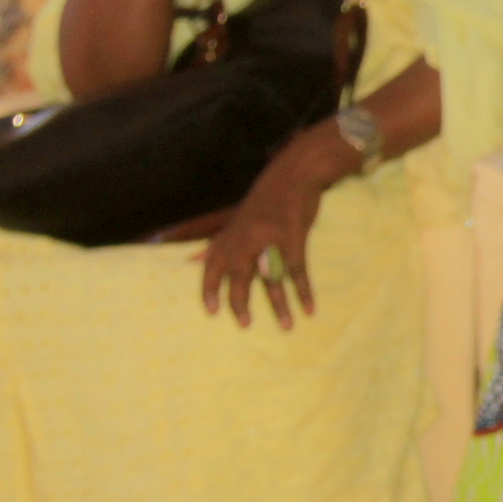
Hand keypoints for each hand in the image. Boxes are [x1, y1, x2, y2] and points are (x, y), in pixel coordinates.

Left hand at [198, 133, 340, 327]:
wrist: (293, 175)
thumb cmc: (265, 200)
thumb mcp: (237, 219)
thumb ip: (217, 242)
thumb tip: (193, 260)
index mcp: (230, 236)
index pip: (213, 266)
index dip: (210, 290)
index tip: (211, 312)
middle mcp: (245, 239)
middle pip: (239, 277)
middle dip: (240, 302)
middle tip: (244, 324)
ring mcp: (270, 239)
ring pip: (272, 280)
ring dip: (280, 306)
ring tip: (287, 326)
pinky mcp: (293, 239)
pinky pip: (298, 272)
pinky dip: (304, 292)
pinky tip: (309, 308)